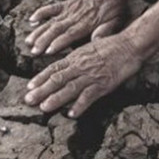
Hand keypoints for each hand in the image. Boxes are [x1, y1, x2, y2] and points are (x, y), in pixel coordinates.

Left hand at [23, 33, 141, 116]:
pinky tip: (72, 114)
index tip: (29, 86)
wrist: (130, 45)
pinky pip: (89, 96)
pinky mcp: (103, 84)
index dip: (41, 77)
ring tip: (44, 107)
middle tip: (28, 100)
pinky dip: (80, 105)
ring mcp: (92, 75)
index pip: (54, 68)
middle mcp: (81, 66)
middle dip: (42, 90)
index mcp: (77, 56)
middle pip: (57, 79)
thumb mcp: (92, 46)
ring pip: (70, 88)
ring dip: (56, 98)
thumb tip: (70, 60)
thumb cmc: (113, 44)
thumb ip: (80, 55)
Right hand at [25, 0, 126, 55]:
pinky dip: (41, 12)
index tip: (48, 51)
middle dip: (44, 40)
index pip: (70, 34)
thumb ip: (105, 32)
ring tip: (28, 42)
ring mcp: (70, 9)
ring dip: (39, 31)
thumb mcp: (114, 21)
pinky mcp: (66, 3)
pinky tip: (31, 20)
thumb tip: (96, 42)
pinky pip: (52, 7)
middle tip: (33, 51)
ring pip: (52, 21)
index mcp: (87, 22)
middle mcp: (76, 15)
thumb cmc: (113, 9)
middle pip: (57, 29)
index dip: (58, 43)